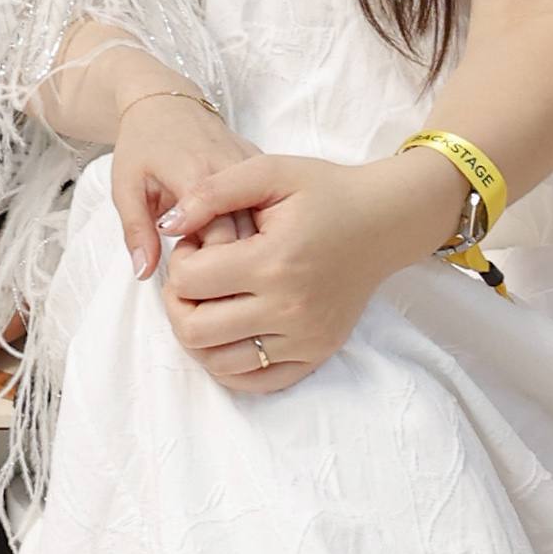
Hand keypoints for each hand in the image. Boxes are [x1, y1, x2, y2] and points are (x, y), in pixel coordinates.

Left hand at [107, 85, 271, 276]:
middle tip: (205, 280)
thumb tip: (143, 272)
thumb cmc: (142, 144)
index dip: (207, 267)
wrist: (164, 102)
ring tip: (223, 266)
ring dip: (246, 249)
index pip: (217, 237)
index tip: (189, 277)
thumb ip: (135, 231)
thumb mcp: (126, 188)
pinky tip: (241, 244)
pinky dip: (257, 230)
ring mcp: (251, 167)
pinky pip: (267, 207)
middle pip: (245, 234)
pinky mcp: (262, 166)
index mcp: (197, 176)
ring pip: (262, 223)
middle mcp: (231, 171)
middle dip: (229, 265)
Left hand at [157, 148, 452, 396]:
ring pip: (218, 363)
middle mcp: (290, 308)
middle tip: (194, 278)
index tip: (197, 243)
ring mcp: (306, 337)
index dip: (180, 260)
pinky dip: (231, 364)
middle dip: (179, 302)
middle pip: (195, 331)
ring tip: (212, 302)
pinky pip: (257, 382)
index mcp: (274, 260)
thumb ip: (211, 193)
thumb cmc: (325, 192)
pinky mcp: (317, 353)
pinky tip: (230, 332)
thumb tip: (167, 225)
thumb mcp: (269, 171)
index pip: (189, 282)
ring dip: (200, 335)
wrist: (385, 221)